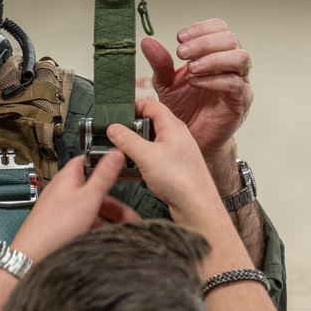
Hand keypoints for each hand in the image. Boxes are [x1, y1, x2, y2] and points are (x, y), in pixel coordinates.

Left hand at [11, 152, 132, 261]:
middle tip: (129, 216)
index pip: (88, 161)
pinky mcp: (61, 226)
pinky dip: (95, 228)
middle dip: (114, 204)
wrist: (34, 256)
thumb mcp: (88, 198)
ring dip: (107, 219)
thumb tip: (115, 152)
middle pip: (94, 191)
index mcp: (68, 178)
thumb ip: (103, 175)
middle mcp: (63, 192)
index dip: (105, 164)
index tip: (122, 170)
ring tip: (120, 231)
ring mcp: (62, 210)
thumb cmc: (54, 227)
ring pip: (90, 209)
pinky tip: (102, 238)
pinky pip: (83, 223)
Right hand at [108, 100, 223, 228]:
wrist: (196, 206)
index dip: (133, 106)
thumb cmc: (181, 179)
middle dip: (130, 130)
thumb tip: (114, 129)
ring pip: (150, 144)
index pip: (151, 104)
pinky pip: (153, 160)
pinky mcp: (173, 169)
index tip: (117, 113)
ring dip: (134, 149)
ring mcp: (175, 153)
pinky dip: (140, 163)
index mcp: (173, 126)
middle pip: (149, 124)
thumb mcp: (146, 155)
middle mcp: (176, 137)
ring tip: (119, 156)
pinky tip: (128, 172)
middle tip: (115, 136)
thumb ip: (127, 140)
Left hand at [141, 19, 251, 161]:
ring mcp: (240, 82)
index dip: (201, 28)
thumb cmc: (185, 110)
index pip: (219, 28)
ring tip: (191, 68)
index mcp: (216, 54)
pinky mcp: (241, 101)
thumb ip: (160, 63)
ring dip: (213, 59)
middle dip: (204, 42)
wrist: (192, 139)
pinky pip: (234, 84)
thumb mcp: (167, 84)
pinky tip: (196, 83)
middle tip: (182, 52)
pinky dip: (214, 80)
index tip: (180, 38)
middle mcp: (231, 65)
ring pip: (239, 58)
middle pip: (230, 39)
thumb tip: (148, 42)